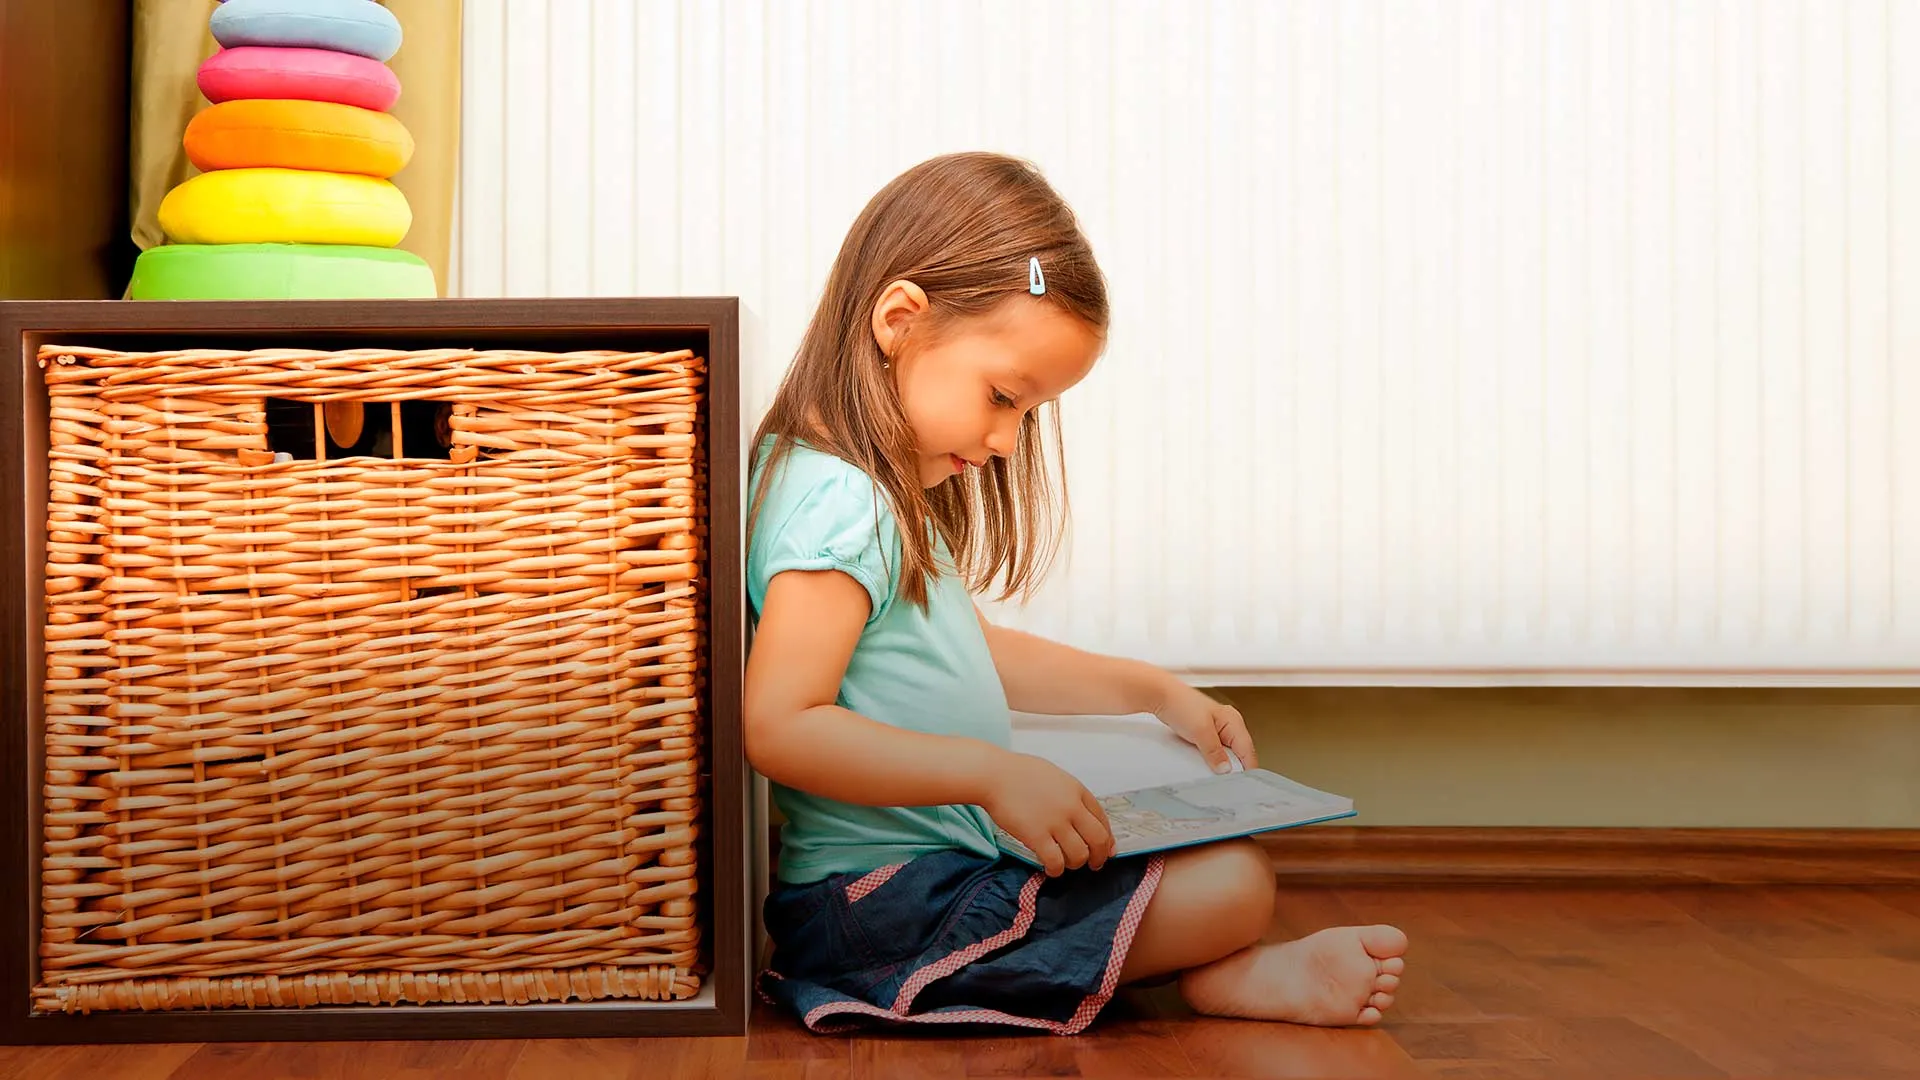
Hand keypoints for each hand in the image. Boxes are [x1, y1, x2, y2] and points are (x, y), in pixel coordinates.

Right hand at [979, 752, 1114, 876]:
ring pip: (1079, 854)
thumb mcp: (1054, 777)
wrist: (994, 776)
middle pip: (1098, 839)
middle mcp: (1071, 807)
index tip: (1106, 849)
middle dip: (1099, 857)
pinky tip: (1051, 870)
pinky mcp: (1037, 836)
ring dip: (1075, 864)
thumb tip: (1079, 815)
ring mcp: (1055, 822)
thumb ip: (1069, 795)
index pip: (1103, 819)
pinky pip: (1055, 861)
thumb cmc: (1019, 773)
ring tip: (1065, 864)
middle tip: (1094, 865)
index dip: (1107, 838)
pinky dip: (1056, 870)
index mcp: (1077, 790)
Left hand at [1147, 677, 1258, 774]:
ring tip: (1212, 772)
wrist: (1160, 696)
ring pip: (1226, 753)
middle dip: (1232, 768)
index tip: (1239, 784)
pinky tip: (1203, 764)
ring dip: (1220, 764)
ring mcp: (1217, 729)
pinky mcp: (1205, 734)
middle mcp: (1229, 725)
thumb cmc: (1180, 704)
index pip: (1248, 751)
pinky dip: (1210, 759)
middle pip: (1239, 754)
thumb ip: (1215, 752)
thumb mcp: (1201, 732)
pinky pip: (1213, 751)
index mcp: (1234, 722)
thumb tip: (1225, 769)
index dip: (1246, 769)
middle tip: (1223, 780)